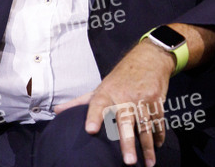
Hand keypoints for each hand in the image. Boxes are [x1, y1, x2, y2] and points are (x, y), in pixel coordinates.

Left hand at [54, 40, 174, 165]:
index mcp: (106, 94)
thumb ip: (79, 102)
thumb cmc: (120, 78)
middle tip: (129, 161)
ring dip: (148, 146)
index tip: (90, 130)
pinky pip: (158, 121)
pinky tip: (157, 147)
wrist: (148, 58)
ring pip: (145, 125)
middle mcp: (124, 97)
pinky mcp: (156, 100)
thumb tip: (56, 111)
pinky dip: (158, 135)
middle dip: (128, 142)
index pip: (97, 105)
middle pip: (125, 121)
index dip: (94, 117)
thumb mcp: (100, 87)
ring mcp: (142, 98)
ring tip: (148, 164)